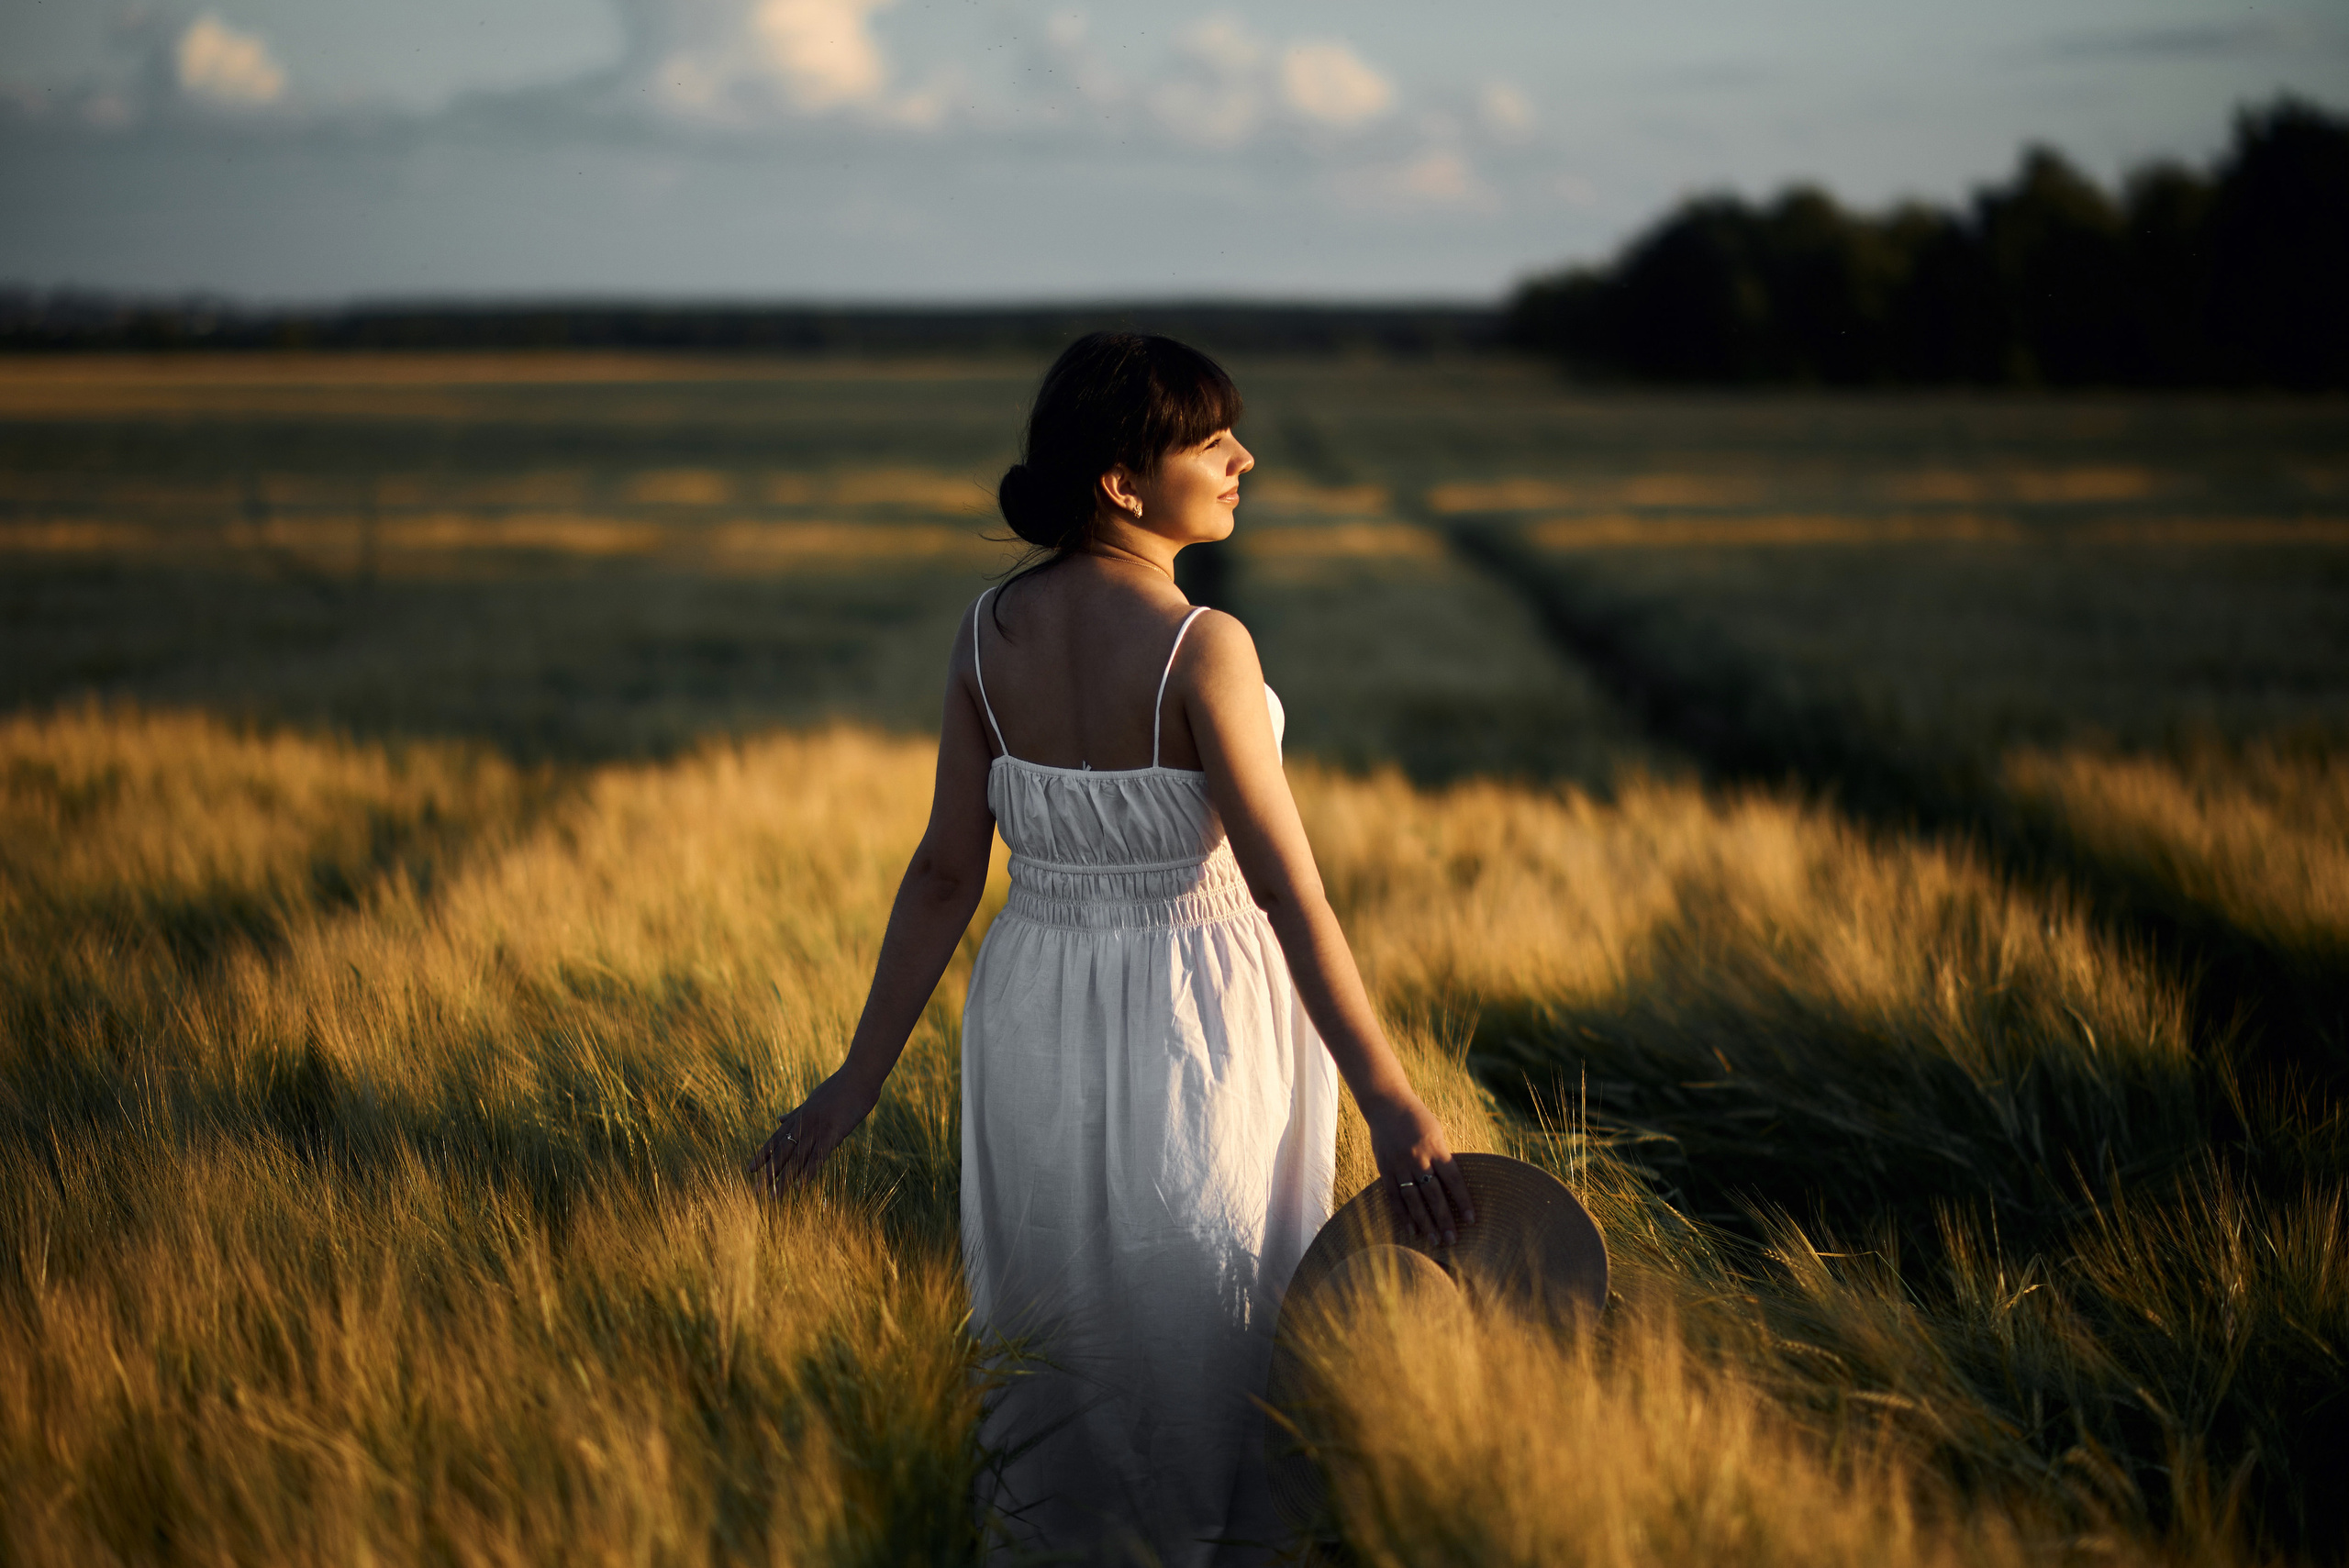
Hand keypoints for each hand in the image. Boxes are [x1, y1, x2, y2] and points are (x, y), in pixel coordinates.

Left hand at [747, 1071, 877, 1195]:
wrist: (858, 1077)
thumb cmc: (838, 1087)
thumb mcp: (811, 1100)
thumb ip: (795, 1112)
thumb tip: (778, 1118)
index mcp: (798, 1117)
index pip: (775, 1140)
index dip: (762, 1155)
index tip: (749, 1170)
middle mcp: (803, 1125)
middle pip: (781, 1153)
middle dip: (768, 1173)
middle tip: (755, 1192)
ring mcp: (817, 1129)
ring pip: (797, 1158)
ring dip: (784, 1178)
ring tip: (773, 1196)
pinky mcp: (833, 1133)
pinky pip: (818, 1156)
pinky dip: (809, 1172)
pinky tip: (800, 1186)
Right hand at [1361, 1090, 1475, 1245]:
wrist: (1386, 1104)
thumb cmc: (1417, 1118)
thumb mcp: (1436, 1132)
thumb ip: (1443, 1157)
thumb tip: (1453, 1185)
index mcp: (1435, 1147)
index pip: (1453, 1180)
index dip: (1463, 1201)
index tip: (1472, 1220)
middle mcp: (1417, 1158)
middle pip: (1434, 1194)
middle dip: (1444, 1219)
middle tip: (1453, 1240)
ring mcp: (1399, 1164)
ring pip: (1414, 1199)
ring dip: (1425, 1222)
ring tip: (1434, 1240)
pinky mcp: (1384, 1168)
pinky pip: (1394, 1195)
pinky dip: (1402, 1214)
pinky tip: (1411, 1229)